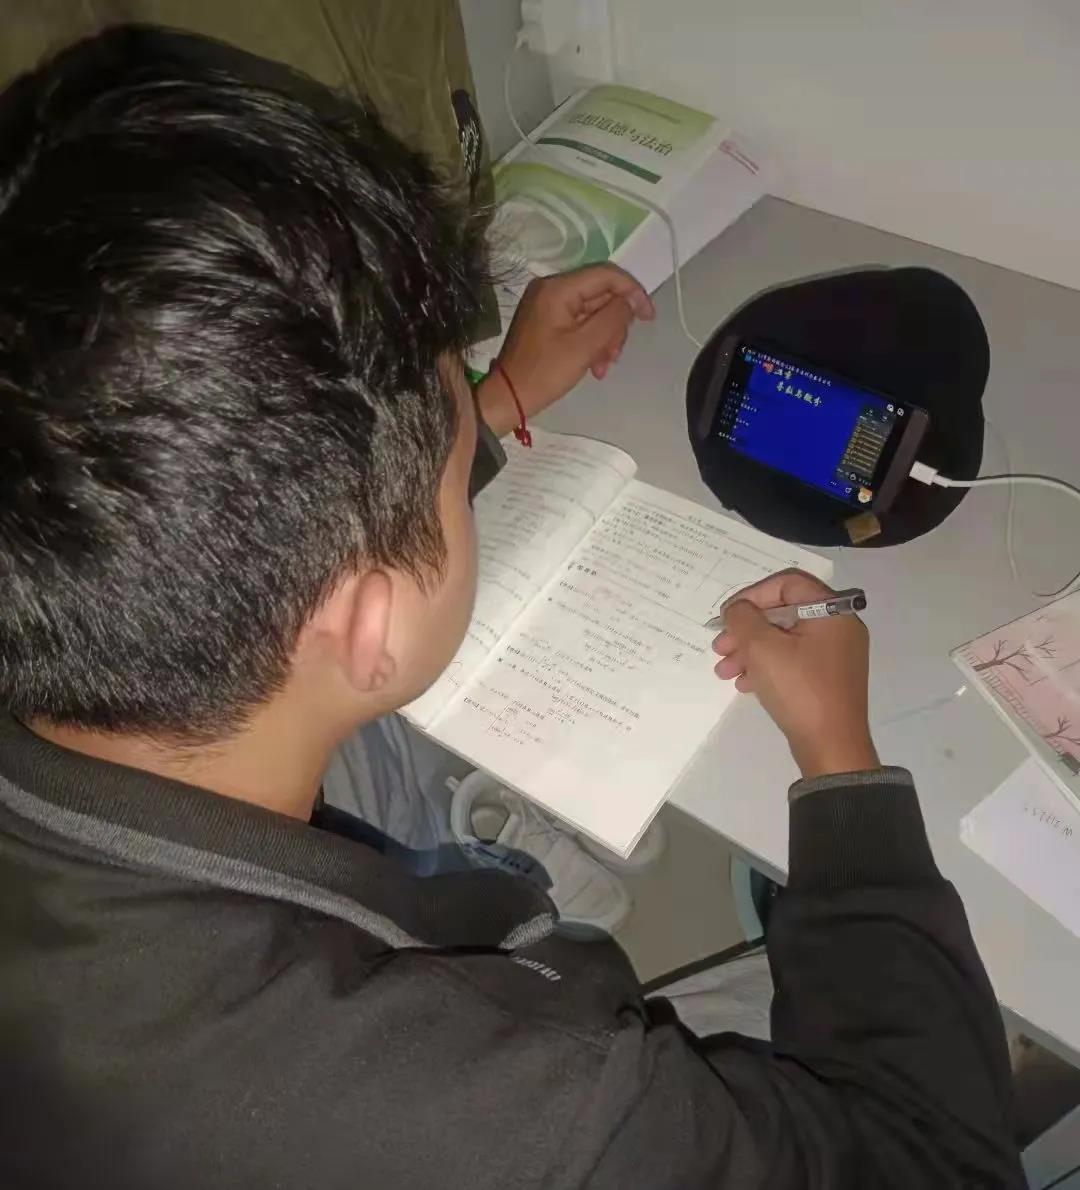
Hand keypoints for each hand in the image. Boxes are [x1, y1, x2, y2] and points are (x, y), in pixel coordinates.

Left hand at [476, 264, 654, 437]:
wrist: (508, 397)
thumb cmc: (545, 372)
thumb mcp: (585, 346)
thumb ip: (613, 317)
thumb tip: (632, 300)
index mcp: (558, 288)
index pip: (606, 275)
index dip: (633, 292)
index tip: (649, 317)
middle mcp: (552, 289)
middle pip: (601, 295)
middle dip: (615, 325)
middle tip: (615, 355)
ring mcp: (548, 305)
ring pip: (593, 312)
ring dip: (605, 338)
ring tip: (603, 367)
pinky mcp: (547, 321)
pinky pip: (580, 323)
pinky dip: (591, 342)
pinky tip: (594, 366)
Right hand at [712, 570, 879, 779]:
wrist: (831, 747)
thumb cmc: (799, 690)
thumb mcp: (762, 648)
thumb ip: (743, 619)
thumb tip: (738, 610)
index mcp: (832, 612)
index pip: (787, 584)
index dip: (752, 595)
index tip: (728, 616)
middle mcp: (839, 628)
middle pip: (783, 613)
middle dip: (746, 629)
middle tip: (720, 648)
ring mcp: (835, 655)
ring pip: (784, 639)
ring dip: (750, 650)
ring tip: (724, 671)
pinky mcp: (828, 678)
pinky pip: (792, 660)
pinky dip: (766, 666)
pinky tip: (744, 683)